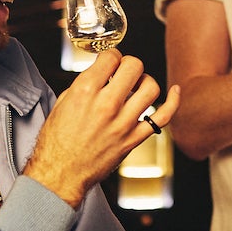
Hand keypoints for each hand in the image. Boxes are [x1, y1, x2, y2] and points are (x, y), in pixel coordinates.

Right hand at [22, 50, 178, 207]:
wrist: (60, 174)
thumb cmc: (57, 142)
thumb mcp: (63, 103)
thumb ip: (84, 84)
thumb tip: (101, 73)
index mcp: (85, 92)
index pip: (111, 56)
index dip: (111, 56)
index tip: (110, 63)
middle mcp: (106, 104)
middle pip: (134, 66)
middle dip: (129, 65)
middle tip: (123, 72)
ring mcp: (123, 123)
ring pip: (151, 87)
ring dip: (145, 81)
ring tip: (137, 86)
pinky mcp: (134, 139)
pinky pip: (163, 117)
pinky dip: (173, 101)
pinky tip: (174, 92)